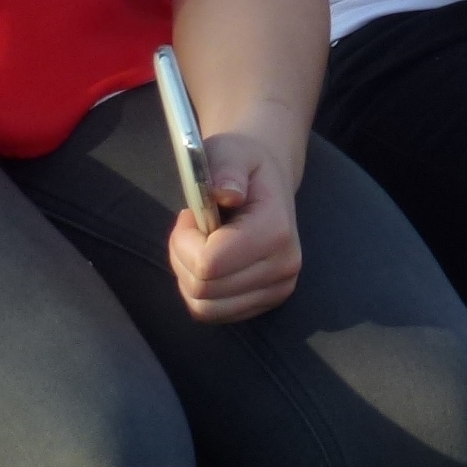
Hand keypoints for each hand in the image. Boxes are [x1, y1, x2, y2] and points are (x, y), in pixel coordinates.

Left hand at [166, 130, 302, 322]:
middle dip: (183, 258)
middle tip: (192, 228)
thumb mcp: (231, 152)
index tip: (189, 215)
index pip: (209, 264)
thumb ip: (226, 169)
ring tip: (200, 244)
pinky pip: (212, 314)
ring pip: (204, 308)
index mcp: (276, 231)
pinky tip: (209, 263)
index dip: (183, 242)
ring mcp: (277, 290)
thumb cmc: (245, 166)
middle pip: (202, 290)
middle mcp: (283, 267)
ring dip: (188, 277)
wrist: (269, 182)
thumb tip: (225, 193)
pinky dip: (199, 292)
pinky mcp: (265, 303)